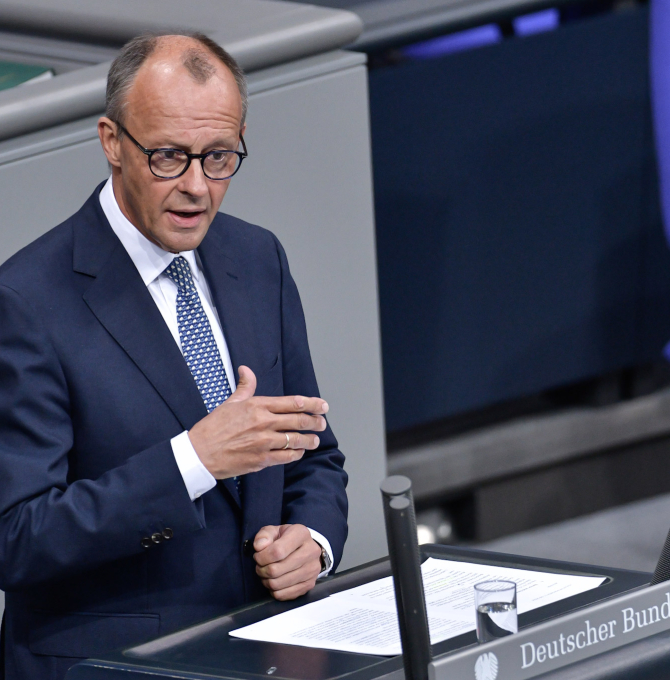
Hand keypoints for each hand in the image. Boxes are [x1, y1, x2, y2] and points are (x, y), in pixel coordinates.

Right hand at [188, 366, 327, 478]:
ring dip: (309, 439)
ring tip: (315, 440)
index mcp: (257, 406)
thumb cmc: (213, 427)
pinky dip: (296, 453)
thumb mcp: (230, 403)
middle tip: (322, 423)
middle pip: (299, 420)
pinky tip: (299, 452)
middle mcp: (263, 422)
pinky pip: (286, 456)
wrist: (199, 453)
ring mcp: (264, 442)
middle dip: (315, 422)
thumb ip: (245, 387)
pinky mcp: (261, 459)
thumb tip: (247, 370)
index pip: (293, 402)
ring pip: (296, 439)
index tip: (322, 406)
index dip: (312, 404)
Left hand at [254, 524, 322, 599]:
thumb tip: (259, 546)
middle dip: (262, 570)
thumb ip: (264, 536)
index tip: (258, 556)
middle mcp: (311, 551)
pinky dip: (274, 590)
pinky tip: (275, 581)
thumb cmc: (286, 539)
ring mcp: (312, 570)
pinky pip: (284, 595)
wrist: (305, 548)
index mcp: (301, 534)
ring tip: (266, 573)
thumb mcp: (274, 531)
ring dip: (266, 581)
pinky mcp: (310, 584)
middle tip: (260, 566)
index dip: (262, 557)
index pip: (277, 551)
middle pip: (276, 570)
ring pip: (278, 584)